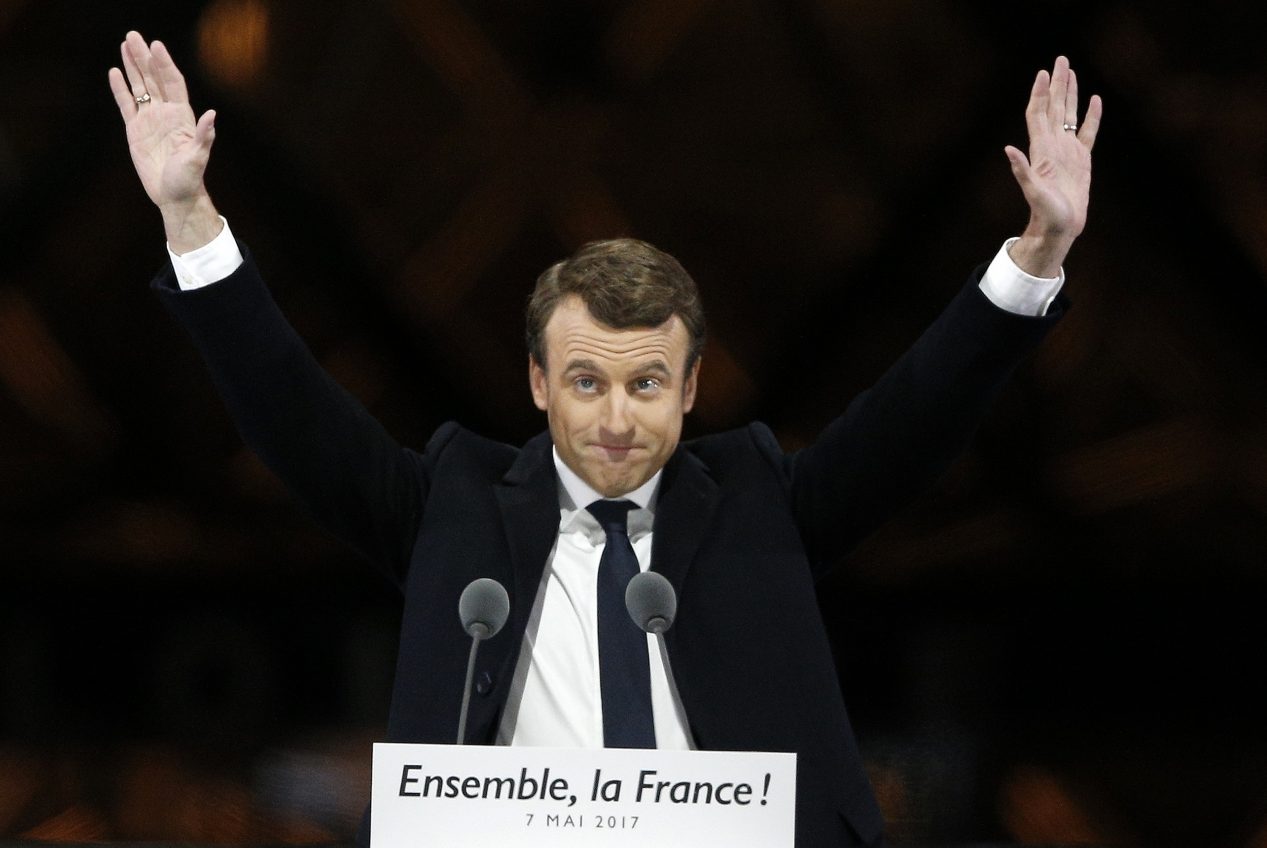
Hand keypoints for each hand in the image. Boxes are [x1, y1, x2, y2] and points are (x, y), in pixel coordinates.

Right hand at [108, 31, 221, 251]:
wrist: (175, 195)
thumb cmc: (190, 179)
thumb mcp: (198, 158)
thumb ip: (204, 136)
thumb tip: (211, 116)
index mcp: (182, 116)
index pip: (172, 83)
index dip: (165, 64)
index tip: (157, 45)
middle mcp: (166, 113)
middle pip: (154, 78)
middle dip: (144, 57)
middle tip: (133, 35)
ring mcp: (150, 120)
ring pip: (140, 86)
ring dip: (133, 66)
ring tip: (125, 44)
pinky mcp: (136, 129)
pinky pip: (126, 104)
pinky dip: (120, 88)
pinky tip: (115, 72)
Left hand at [1004, 56, 1102, 276]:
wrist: (1059, 227)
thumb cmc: (1046, 213)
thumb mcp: (1033, 192)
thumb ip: (1021, 171)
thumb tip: (1009, 149)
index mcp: (1041, 150)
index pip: (1039, 114)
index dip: (1040, 93)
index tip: (1043, 73)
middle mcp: (1053, 146)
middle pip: (1054, 107)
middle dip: (1057, 84)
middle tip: (1060, 59)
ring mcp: (1067, 151)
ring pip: (1069, 115)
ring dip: (1070, 94)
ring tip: (1071, 72)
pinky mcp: (1082, 160)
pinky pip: (1088, 132)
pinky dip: (1092, 116)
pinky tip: (1095, 100)